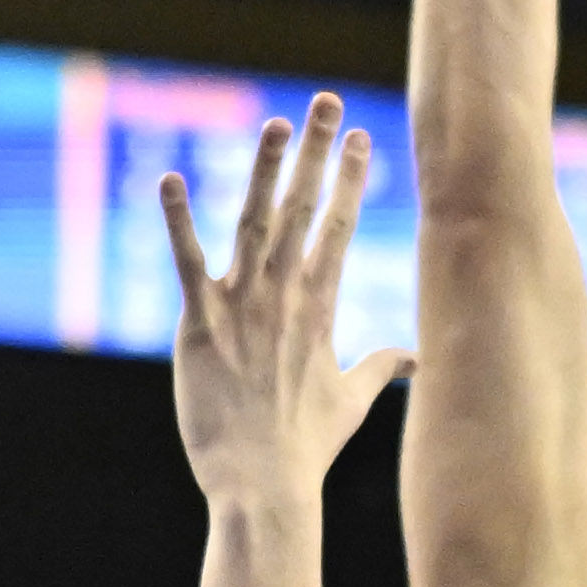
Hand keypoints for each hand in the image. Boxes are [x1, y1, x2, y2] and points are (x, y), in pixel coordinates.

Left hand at [164, 96, 406, 506]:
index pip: (341, 228)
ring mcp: (242, 307)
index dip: (351, 179)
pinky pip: (186, 262)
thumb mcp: (351, 400)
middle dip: (320, 153)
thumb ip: (380, 367)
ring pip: (254, 222)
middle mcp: (285, 297)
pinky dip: (177, 220)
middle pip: (305, 210)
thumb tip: (417, 358)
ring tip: (278, 123)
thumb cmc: (305, 447)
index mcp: (320, 307)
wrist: (264, 486)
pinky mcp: (198, 324)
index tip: (361, 137)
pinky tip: (169, 179)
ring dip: (266, 169)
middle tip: (327, 100)